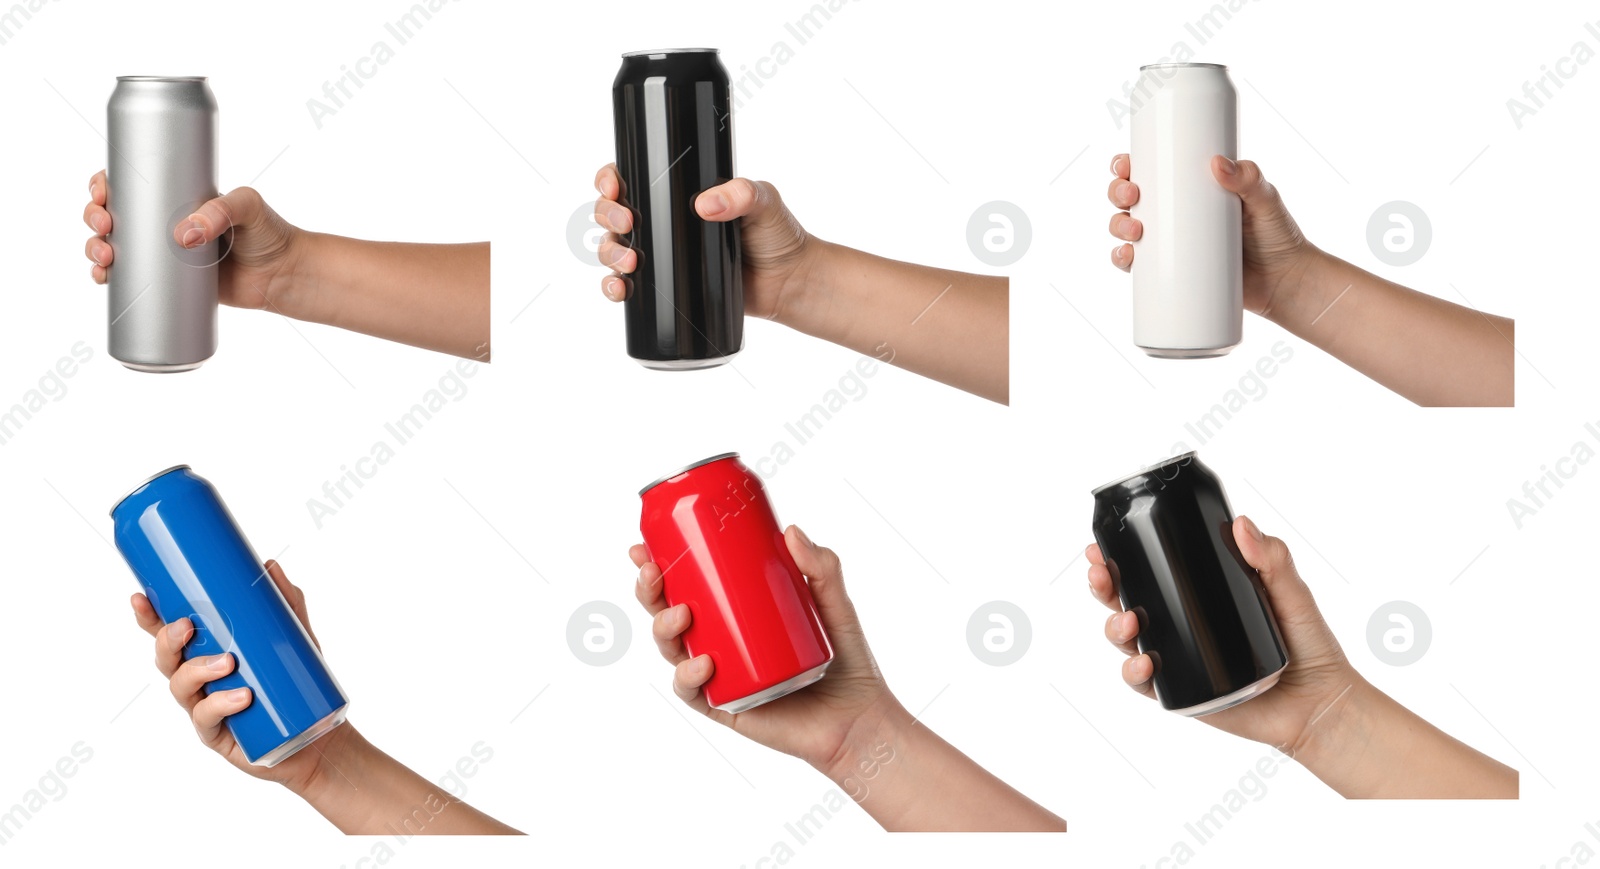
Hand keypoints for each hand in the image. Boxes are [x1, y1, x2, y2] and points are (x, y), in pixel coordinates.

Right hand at [85, 171, 306, 312]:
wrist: (285, 276)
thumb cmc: (270, 234)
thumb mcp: (249, 207)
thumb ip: (222, 211)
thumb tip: (183, 235)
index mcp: (177, 196)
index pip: (131, 183)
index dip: (105, 184)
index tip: (101, 191)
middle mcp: (165, 222)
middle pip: (114, 213)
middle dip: (94, 216)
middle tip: (104, 225)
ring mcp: (165, 253)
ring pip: (115, 245)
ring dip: (95, 248)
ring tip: (105, 257)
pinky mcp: (171, 284)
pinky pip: (130, 279)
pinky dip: (109, 277)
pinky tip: (102, 278)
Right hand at [129, 560, 354, 795]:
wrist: (313, 733)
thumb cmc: (293, 683)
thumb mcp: (294, 637)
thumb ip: (284, 602)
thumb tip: (268, 566)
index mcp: (205, 653)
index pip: (168, 633)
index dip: (148, 618)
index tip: (140, 598)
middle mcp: (197, 680)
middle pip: (165, 658)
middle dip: (167, 640)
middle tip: (186, 626)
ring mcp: (203, 707)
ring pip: (180, 686)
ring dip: (198, 670)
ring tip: (227, 662)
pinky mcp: (216, 734)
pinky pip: (207, 718)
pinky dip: (221, 705)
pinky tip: (241, 696)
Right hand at [593, 164, 815, 321]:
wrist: (790, 282)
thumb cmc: (779, 235)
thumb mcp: (764, 202)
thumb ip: (741, 193)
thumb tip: (705, 204)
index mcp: (679, 193)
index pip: (633, 178)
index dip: (610, 180)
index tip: (614, 188)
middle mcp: (664, 222)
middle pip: (613, 212)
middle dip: (608, 216)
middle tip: (628, 223)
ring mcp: (662, 256)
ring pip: (613, 248)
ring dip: (609, 252)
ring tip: (630, 262)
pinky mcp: (666, 288)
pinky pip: (627, 285)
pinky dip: (614, 287)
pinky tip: (621, 289)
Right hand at [631, 525, 890, 770]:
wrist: (859, 717)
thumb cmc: (846, 658)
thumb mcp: (834, 604)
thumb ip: (823, 566)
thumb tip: (790, 531)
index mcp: (733, 612)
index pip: (687, 584)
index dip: (658, 566)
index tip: (643, 548)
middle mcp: (720, 642)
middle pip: (668, 613)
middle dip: (649, 592)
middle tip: (652, 573)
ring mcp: (720, 675)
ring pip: (673, 650)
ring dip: (663, 629)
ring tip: (681, 615)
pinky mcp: (726, 706)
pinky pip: (693, 693)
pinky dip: (688, 677)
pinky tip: (701, 664)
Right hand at [1086, 515, 1358, 752]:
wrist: (1322, 704)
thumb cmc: (1310, 647)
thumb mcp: (1291, 593)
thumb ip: (1272, 558)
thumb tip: (1242, 524)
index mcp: (1197, 597)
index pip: (1149, 572)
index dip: (1118, 560)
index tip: (1099, 548)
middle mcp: (1181, 626)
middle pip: (1125, 602)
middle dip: (1103, 588)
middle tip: (1101, 576)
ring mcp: (1179, 661)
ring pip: (1127, 641)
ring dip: (1114, 628)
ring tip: (1129, 621)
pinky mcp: (1184, 694)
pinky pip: (1145, 684)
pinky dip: (1134, 673)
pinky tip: (1143, 662)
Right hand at [1107, 154, 1316, 316]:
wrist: (1284, 283)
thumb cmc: (1277, 236)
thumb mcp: (1266, 201)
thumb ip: (1249, 178)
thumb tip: (1217, 163)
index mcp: (1190, 189)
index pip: (1150, 170)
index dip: (1127, 166)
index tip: (1126, 166)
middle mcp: (1174, 214)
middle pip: (1130, 198)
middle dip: (1118, 193)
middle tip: (1132, 197)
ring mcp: (1170, 244)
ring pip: (1126, 229)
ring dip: (1117, 225)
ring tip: (1134, 231)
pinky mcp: (1172, 272)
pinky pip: (1136, 266)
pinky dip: (1122, 260)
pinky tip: (1125, 257)